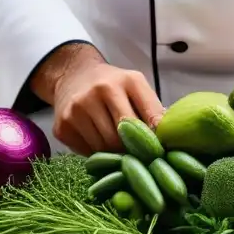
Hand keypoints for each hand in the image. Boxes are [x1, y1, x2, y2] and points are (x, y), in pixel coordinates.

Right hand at [31, 43, 164, 154]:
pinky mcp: (62, 126)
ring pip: (104, 148)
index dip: (152, 141)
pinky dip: (96, 154)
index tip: (156, 153)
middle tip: (137, 157)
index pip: (146, 120)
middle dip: (132, 151)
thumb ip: (153, 110)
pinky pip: (86, 152)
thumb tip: (171, 139)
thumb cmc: (113, 85)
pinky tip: (98, 143)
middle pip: (123, 138)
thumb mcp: (136, 87)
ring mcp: (78, 109)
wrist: (73, 76)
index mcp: (127, 81)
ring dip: (114, 154)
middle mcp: (100, 91)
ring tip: (118, 149)